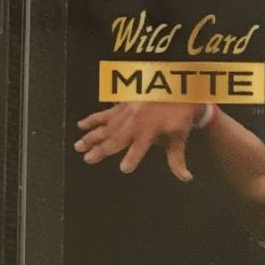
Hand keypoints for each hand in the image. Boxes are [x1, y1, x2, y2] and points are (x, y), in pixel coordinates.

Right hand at [73, 102, 201, 181]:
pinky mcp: (121, 105)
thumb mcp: (180, 136)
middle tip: (88, 159)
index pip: (140, 148)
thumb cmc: (178, 113)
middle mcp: (135, 122)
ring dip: (91, 137)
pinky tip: (81, 124)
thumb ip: (177, 159)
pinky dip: (92, 119)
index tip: (125, 168)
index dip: (133, 157)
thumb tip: (186, 178)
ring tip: (78, 146)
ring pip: (105, 127)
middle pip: (116, 138)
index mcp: (150, 131)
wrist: (176, 86)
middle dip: (102, 149)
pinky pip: (104, 113)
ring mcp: (126, 113)